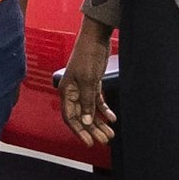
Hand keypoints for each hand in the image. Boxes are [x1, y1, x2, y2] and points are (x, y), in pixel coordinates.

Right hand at [56, 20, 116, 144]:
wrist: (96, 37)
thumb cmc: (87, 55)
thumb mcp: (88, 80)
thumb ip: (86, 102)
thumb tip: (84, 121)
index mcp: (66, 91)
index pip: (70, 117)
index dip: (79, 131)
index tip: (89, 142)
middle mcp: (73, 92)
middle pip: (82, 116)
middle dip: (93, 129)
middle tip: (104, 140)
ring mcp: (83, 88)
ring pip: (90, 111)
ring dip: (100, 122)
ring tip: (110, 133)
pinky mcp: (93, 84)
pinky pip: (97, 101)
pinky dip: (104, 110)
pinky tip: (111, 118)